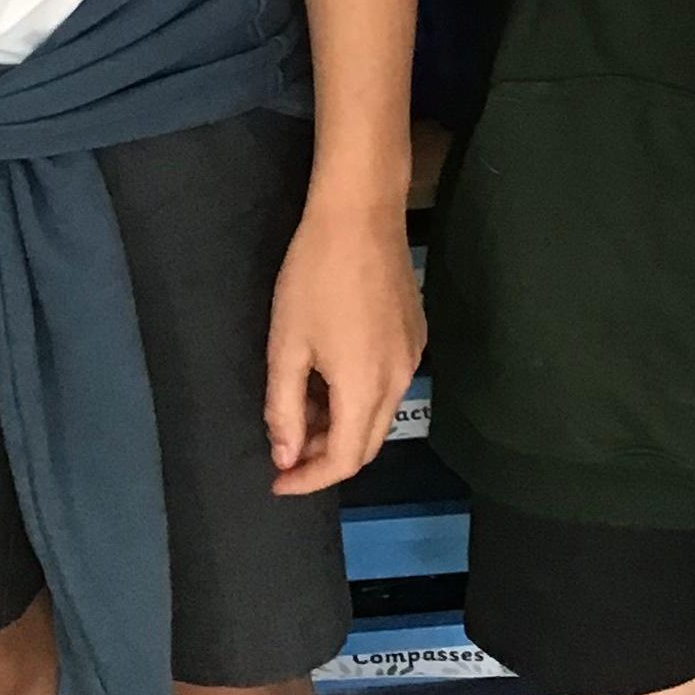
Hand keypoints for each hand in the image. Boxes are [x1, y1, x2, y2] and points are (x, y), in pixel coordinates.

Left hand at [264, 194, 426, 496]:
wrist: (361, 213)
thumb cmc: (314, 277)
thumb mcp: (286, 345)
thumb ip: (283, 409)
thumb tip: (287, 457)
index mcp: (365, 388)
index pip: (344, 460)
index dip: (309, 479)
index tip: (278, 480)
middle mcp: (399, 380)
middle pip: (368, 443)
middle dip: (326, 456)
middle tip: (287, 449)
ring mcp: (413, 356)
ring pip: (379, 414)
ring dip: (341, 424)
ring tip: (301, 406)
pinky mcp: (416, 333)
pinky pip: (389, 384)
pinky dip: (358, 397)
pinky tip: (330, 374)